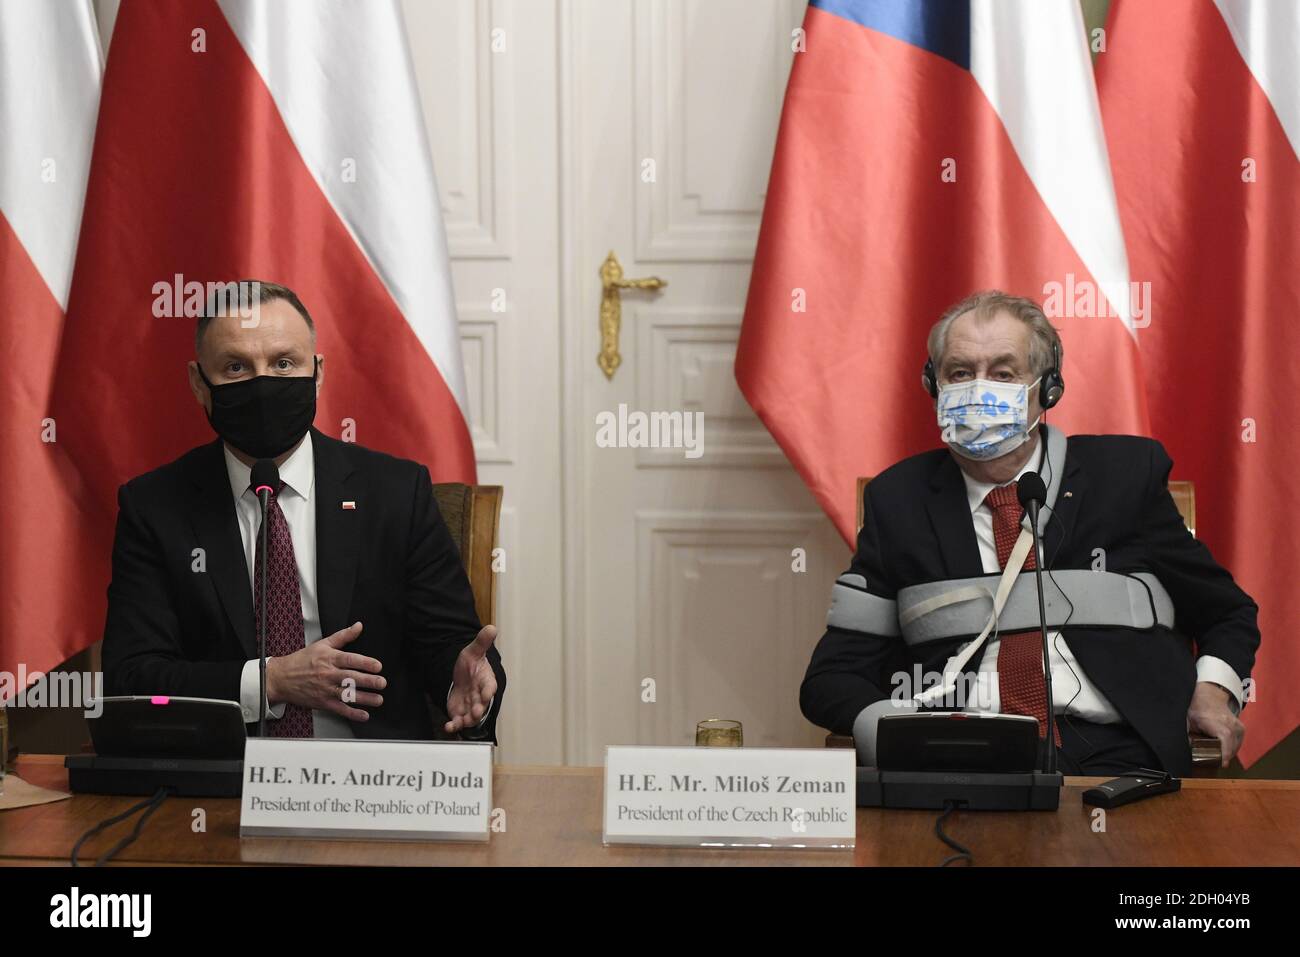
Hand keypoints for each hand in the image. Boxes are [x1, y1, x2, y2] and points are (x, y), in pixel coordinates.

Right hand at [266, 622, 384, 721]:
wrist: (280, 677)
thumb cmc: (302, 660)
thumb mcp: (322, 644)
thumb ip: (343, 636)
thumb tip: (358, 626)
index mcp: (329, 658)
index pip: (349, 660)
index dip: (364, 663)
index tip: (377, 666)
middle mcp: (328, 674)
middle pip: (350, 678)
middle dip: (368, 681)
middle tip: (381, 683)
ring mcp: (325, 689)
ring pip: (347, 695)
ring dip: (364, 698)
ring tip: (378, 699)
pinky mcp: (322, 702)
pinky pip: (339, 709)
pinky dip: (351, 713)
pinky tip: (363, 715)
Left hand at [446, 625, 497, 733]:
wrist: (461, 676)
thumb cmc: (471, 665)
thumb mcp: (473, 651)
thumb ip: (482, 642)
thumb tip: (491, 628)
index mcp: (486, 681)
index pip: (489, 686)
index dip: (488, 691)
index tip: (487, 694)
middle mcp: (480, 696)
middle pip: (482, 705)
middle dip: (479, 709)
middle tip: (475, 712)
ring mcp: (470, 706)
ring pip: (471, 716)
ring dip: (467, 720)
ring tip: (461, 722)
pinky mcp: (460, 712)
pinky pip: (458, 721)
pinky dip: (454, 726)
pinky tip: (449, 727)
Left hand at [1187, 682, 1243, 767]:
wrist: (1209, 696)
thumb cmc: (1197, 709)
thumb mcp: (1188, 721)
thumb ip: (1186, 735)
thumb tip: (1182, 749)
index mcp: (1215, 721)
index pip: (1225, 737)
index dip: (1225, 752)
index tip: (1222, 764)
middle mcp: (1229, 723)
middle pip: (1231, 745)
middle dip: (1224, 757)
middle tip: (1215, 762)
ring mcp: (1237, 725)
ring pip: (1236, 745)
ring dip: (1229, 753)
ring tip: (1219, 757)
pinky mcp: (1241, 727)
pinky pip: (1239, 742)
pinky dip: (1233, 748)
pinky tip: (1224, 750)